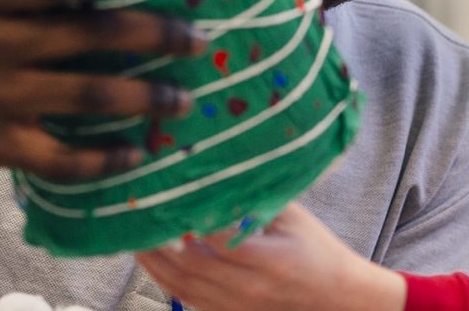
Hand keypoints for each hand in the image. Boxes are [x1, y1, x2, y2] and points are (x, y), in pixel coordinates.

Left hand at [137, 203, 406, 310]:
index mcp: (270, 260)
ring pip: (185, 288)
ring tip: (135, 237)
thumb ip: (256, 199)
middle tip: (137, 216)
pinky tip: (153, 261)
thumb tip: (222, 171)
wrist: (334, 297)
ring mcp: (239, 307)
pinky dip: (166, 281)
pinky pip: (189, 300)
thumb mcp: (292, 215)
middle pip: (193, 268)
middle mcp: (251, 288)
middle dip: (160, 244)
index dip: (191, 222)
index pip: (219, 241)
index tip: (168, 197)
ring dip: (156, 264)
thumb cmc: (315, 248)